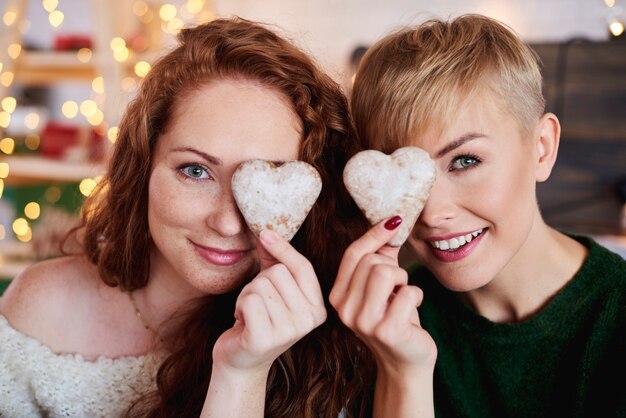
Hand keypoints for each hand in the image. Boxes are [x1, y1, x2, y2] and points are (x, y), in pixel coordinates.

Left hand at [212, 229, 326, 374]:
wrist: (241, 361)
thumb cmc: (258, 320)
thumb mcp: (271, 288)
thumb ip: (273, 260)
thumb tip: (266, 231)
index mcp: (318, 308)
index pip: (302, 267)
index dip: (283, 248)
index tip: (264, 233)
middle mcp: (308, 321)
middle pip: (278, 273)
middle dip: (259, 282)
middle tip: (258, 304)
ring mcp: (288, 332)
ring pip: (260, 285)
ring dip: (247, 295)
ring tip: (250, 314)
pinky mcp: (264, 339)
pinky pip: (249, 300)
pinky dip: (239, 306)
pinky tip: (243, 322)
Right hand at [329, 216, 436, 376]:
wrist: (405, 361)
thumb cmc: (395, 318)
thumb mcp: (381, 286)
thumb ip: (381, 256)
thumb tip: (390, 222)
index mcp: (337, 296)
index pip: (352, 254)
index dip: (374, 234)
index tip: (394, 221)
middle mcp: (344, 309)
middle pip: (372, 261)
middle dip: (393, 268)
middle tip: (397, 287)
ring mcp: (364, 322)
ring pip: (386, 272)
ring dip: (404, 280)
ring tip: (402, 295)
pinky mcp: (387, 331)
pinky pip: (409, 292)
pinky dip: (417, 296)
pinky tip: (412, 310)